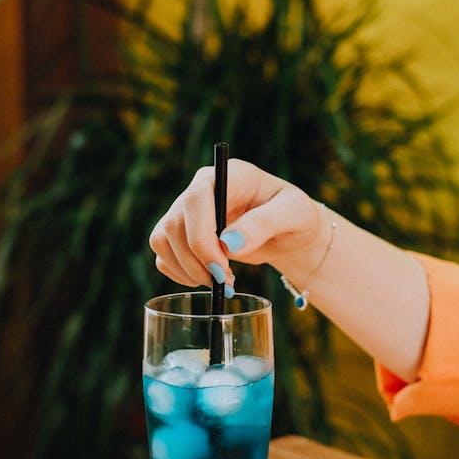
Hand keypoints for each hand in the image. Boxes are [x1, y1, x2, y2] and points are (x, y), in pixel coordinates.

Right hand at [149, 159, 327, 290]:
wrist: (289, 232)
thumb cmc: (295, 216)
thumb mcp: (293, 215)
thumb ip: (263, 224)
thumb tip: (229, 244)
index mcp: (227, 175)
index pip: (196, 199)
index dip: (202, 236)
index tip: (222, 266)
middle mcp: (201, 189)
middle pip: (174, 223)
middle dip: (196, 260)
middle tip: (225, 282)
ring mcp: (187, 211)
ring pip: (163, 239)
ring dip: (186, 268)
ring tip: (219, 283)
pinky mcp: (182, 233)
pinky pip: (163, 253)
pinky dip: (179, 273)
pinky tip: (206, 279)